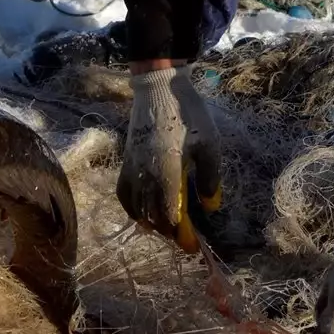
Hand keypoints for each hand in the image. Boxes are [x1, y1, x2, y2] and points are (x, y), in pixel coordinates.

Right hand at [116, 65, 221, 251]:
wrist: (159, 89)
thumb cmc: (188, 114)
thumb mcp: (209, 145)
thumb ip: (209, 179)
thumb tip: (209, 206)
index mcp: (167, 172)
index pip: (170, 214)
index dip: (181, 233)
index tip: (192, 245)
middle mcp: (145, 175)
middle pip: (153, 215)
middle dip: (169, 231)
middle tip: (184, 239)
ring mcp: (132, 169)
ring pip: (136, 208)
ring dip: (151, 223)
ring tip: (166, 229)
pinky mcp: (126, 162)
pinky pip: (124, 194)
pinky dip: (132, 208)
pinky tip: (142, 213)